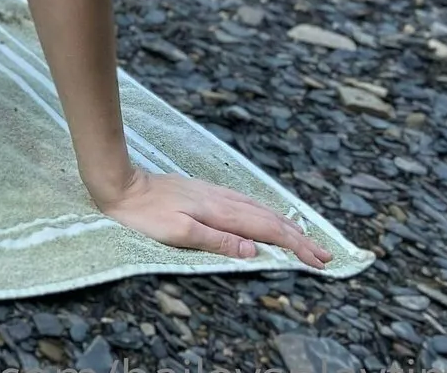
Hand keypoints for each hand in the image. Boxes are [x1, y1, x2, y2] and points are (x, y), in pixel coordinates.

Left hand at [93, 167, 333, 268]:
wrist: (120, 185)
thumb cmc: (144, 215)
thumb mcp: (177, 233)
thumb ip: (216, 241)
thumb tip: (253, 251)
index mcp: (220, 213)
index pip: (267, 232)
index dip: (295, 247)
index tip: (319, 262)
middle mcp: (223, 201)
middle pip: (270, 220)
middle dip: (300, 239)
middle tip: (326, 256)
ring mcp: (215, 194)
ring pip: (260, 210)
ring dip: (286, 225)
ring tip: (306, 238)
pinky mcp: (206, 192)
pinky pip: (247, 204)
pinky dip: (266, 213)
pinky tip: (267, 216)